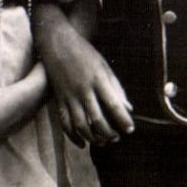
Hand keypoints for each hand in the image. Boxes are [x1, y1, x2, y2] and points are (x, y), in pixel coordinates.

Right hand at [39, 26, 133, 146]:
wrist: (56, 42)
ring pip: (80, 124)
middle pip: (97, 119)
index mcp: (98, 80)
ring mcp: (69, 96)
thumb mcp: (104, 66)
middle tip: (116, 138)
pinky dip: (73, 136)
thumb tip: (128, 108)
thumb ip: (116, 88)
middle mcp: (83, 90)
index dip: (123, 120)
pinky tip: (82, 143)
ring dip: (92, 137)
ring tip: (102, 141)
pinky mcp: (59, 99)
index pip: (113, 105)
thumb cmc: (84, 53)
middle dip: (108, 133)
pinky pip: (65, 123)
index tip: (130, 129)